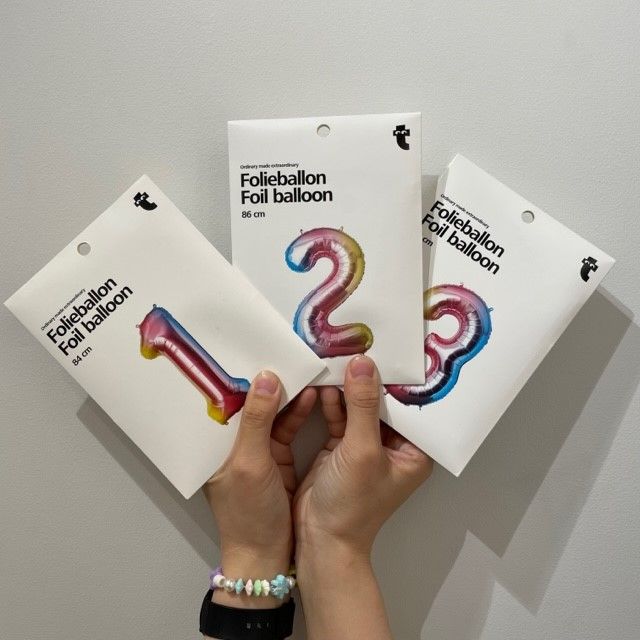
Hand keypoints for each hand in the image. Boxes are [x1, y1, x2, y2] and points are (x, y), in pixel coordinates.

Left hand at [203, 371, 316, 607]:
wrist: (270, 557)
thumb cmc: (249, 513)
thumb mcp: (250, 463)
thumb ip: (258, 421)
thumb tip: (266, 377)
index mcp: (216, 444)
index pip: (225, 402)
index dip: (239, 377)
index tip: (256, 350)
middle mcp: (235, 443)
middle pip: (251, 404)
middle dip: (268, 382)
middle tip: (286, 353)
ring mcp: (259, 450)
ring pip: (272, 413)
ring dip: (288, 395)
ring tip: (305, 370)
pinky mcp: (279, 458)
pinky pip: (288, 427)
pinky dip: (300, 412)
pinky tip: (312, 395)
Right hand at [294, 355, 432, 560]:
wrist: (320, 540)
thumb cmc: (353, 502)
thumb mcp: (361, 449)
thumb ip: (362, 405)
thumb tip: (363, 362)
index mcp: (412, 451)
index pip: (410, 407)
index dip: (398, 379)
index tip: (387, 349)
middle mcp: (392, 446)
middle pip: (382, 403)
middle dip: (369, 378)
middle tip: (358, 344)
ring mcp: (365, 446)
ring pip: (358, 407)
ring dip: (347, 388)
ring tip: (337, 357)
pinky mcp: (340, 447)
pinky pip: (339, 416)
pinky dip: (331, 402)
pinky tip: (322, 382)